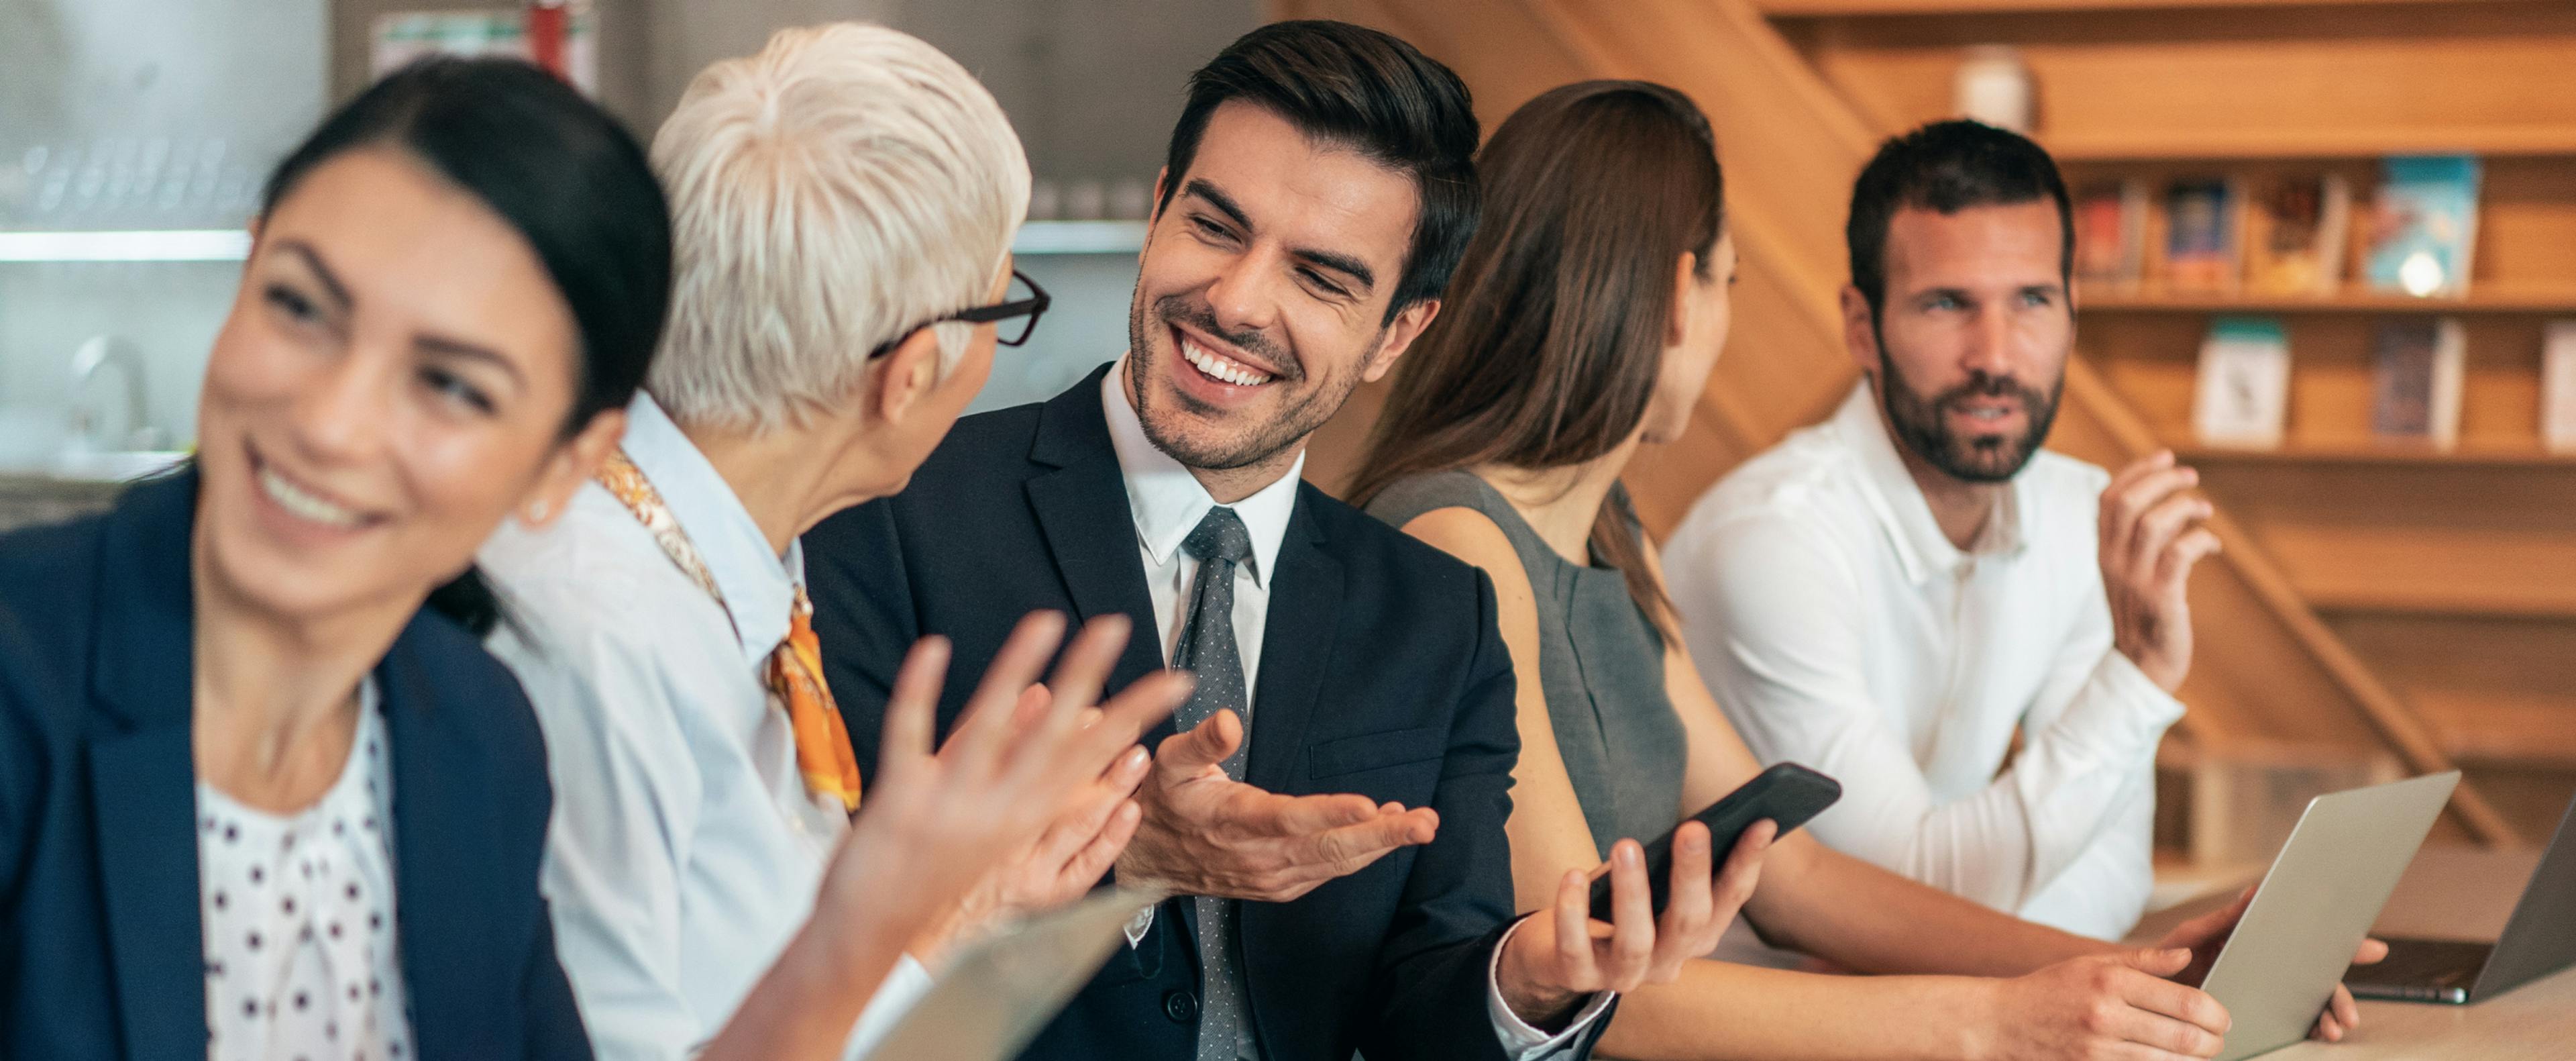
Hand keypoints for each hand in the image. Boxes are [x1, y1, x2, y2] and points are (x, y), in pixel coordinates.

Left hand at [811, 612, 1189, 960]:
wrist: (873, 932)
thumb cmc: (937, 882)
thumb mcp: (1001, 837)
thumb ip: (1035, 783)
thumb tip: (1060, 718)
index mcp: (1028, 820)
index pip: (1093, 758)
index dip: (1135, 717)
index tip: (1170, 683)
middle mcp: (1000, 812)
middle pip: (1056, 737)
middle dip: (1087, 676)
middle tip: (1113, 629)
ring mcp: (950, 805)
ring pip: (990, 726)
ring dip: (1016, 668)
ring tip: (1044, 624)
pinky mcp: (899, 799)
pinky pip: (911, 734)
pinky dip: (920, 690)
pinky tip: (935, 650)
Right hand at [1114, 709, 1438, 901]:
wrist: (1148, 860)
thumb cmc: (1164, 801)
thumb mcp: (1169, 762)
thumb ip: (1201, 741)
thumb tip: (1228, 720)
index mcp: (1233, 822)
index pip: (1288, 819)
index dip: (1330, 814)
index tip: (1369, 805)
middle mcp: (1257, 857)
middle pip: (1327, 849)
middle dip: (1380, 836)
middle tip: (1423, 822)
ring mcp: (1272, 876)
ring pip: (1335, 863)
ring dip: (1381, 844)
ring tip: (1420, 823)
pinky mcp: (1281, 885)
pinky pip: (1329, 871)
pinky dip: (1361, 854)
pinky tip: (1385, 831)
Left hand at [1496, 820, 1772, 1028]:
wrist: (1557, 955)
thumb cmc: (1613, 907)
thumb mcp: (1649, 886)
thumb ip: (1671, 865)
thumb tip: (1698, 825)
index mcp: (1695, 936)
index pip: (1730, 900)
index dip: (1747, 863)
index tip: (1762, 822)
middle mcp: (1668, 961)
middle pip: (1689, 922)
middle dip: (1693, 874)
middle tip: (1694, 828)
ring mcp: (1624, 975)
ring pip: (1636, 942)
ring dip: (1634, 893)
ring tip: (1627, 845)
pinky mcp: (1578, 976)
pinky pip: (1576, 949)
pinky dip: (1574, 912)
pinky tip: (1574, 876)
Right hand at [1979, 948, 2228, 1060]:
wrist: (2001, 1022)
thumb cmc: (2049, 990)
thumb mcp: (2091, 964)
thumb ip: (2143, 960)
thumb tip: (2186, 956)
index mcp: (2111, 981)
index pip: (2184, 1002)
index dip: (2215, 1014)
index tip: (2223, 1018)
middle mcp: (2107, 1015)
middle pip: (2184, 1037)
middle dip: (2213, 1042)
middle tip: (2219, 1039)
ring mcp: (2100, 1048)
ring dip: (2195, 1060)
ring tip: (2201, 1053)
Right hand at [2099, 452, 2220, 692]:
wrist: (2141, 666)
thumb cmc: (2142, 615)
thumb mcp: (2127, 573)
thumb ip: (2135, 541)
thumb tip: (2161, 501)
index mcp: (2102, 552)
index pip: (2107, 499)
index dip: (2136, 471)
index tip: (2164, 456)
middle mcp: (2112, 562)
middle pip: (2126, 504)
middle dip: (2160, 480)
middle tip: (2190, 476)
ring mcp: (2134, 580)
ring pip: (2152, 525)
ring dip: (2183, 507)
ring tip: (2203, 508)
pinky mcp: (2160, 598)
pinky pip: (2179, 555)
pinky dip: (2200, 540)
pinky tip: (2211, 545)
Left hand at [2153, 885, 2388, 1041]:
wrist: (2144, 983)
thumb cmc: (2171, 953)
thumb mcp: (2196, 932)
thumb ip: (2226, 917)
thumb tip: (2254, 891)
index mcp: (2260, 942)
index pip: (2309, 941)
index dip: (2343, 945)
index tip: (2373, 948)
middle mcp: (2270, 967)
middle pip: (2318, 979)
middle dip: (2339, 997)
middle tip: (2347, 1014)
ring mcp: (2266, 991)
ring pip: (2310, 1004)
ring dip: (2328, 1016)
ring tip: (2332, 1029)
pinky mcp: (2256, 1013)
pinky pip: (2290, 1022)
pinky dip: (2308, 1028)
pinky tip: (2315, 1035)